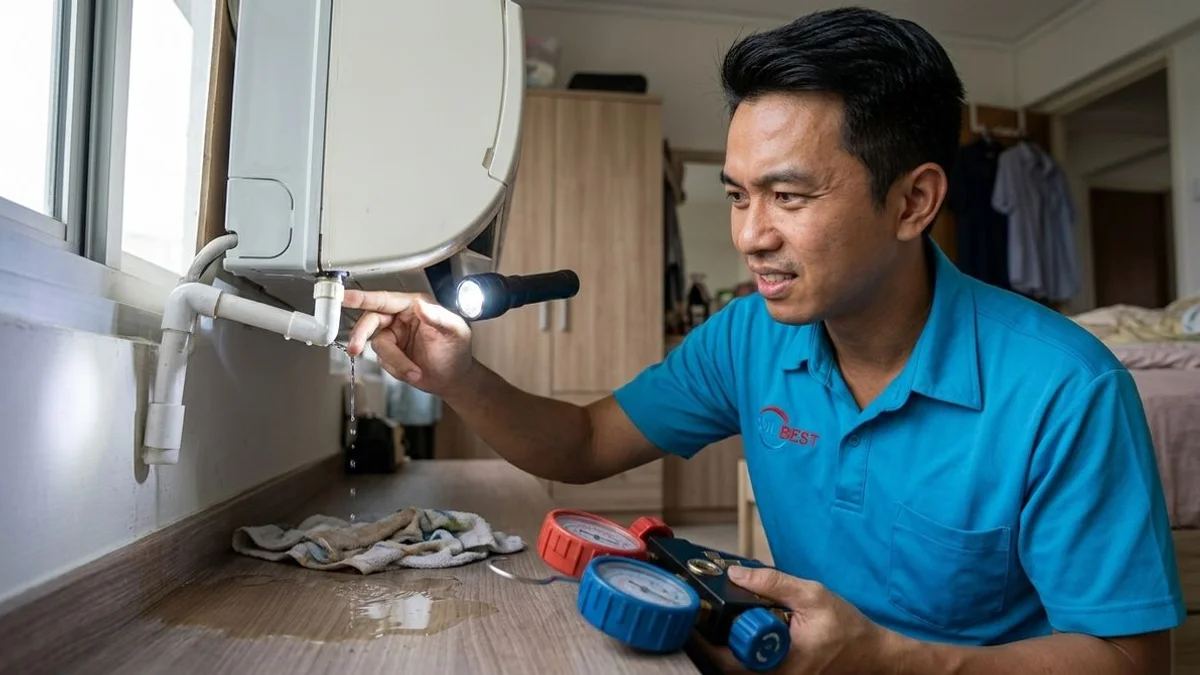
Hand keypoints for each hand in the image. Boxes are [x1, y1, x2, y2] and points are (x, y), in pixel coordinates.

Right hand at [342, 290, 473, 396]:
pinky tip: (413, 371)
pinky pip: (383, 361)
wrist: (454, 378)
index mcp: (413, 306)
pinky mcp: (390, 354)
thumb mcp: (454, 330)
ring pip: (377, 345)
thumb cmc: (457, 350)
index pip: (385, 299)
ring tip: (414, 371)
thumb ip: (437, 317)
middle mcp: (400, 318)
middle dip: (361, 335)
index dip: (364, 298)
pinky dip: (397, 369)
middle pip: (370, 320)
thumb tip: (420, 305)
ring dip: (395, 361)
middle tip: (355, 348)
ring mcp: (393, 337)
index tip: (346, 297)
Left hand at [700, 566, 899, 673]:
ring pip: (738, 668)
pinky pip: (751, 667)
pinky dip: (741, 650)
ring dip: (726, 645)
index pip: (730, 660)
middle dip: (713, 640)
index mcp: (782, 664)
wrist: (871, 654)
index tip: (694, 617)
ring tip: (718, 620)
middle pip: (728, 666)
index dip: (707, 640)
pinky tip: (739, 630)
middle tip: (703, 615)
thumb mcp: (812, 595)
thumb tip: (736, 575)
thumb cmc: (847, 628)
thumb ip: (773, 584)